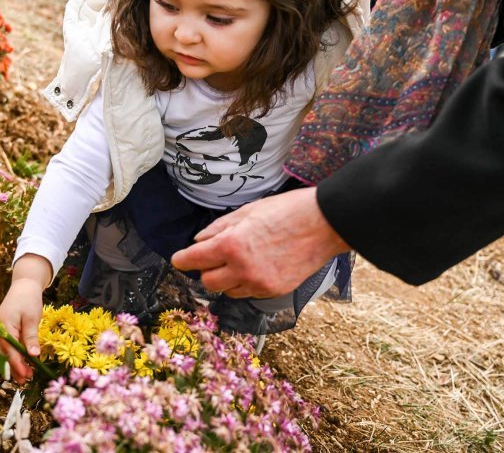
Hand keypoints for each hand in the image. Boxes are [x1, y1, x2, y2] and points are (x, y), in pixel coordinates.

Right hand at [0, 254, 50, 383]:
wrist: (24, 284)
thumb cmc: (28, 299)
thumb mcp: (32, 317)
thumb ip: (31, 336)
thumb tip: (33, 355)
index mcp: (4, 326)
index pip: (9, 350)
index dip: (18, 364)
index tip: (26, 375)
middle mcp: (0, 330)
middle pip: (6, 353)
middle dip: (16, 367)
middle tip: (27, 380)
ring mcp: (2, 330)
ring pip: (8, 351)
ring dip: (16, 362)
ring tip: (26, 375)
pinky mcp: (6, 330)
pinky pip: (10, 345)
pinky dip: (17, 354)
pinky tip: (24, 362)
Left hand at [171, 187, 348, 298]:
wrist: (325, 224)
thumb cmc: (287, 210)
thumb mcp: (247, 211)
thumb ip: (220, 228)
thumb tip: (199, 241)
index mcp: (232, 245)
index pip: (194, 260)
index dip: (182, 260)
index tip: (179, 260)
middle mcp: (242, 269)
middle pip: (208, 281)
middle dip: (206, 269)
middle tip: (214, 255)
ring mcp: (259, 283)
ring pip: (227, 291)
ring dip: (226, 278)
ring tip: (240, 260)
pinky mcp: (273, 291)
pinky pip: (247, 293)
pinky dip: (244, 283)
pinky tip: (256, 266)